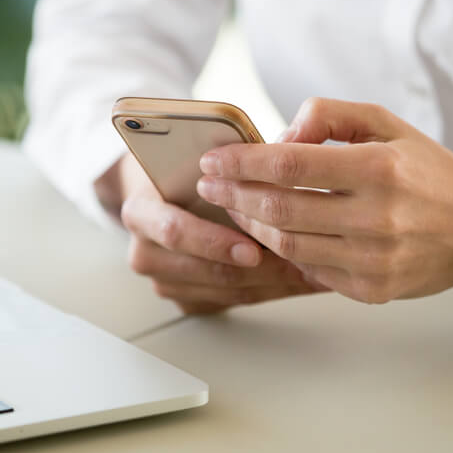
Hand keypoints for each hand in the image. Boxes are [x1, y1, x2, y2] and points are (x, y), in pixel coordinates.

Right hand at [114, 154, 321, 313]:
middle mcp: (146, 251)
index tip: (253, 247)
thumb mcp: (197, 155)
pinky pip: (231, 302)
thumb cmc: (184, 171)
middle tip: (302, 262)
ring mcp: (164, 280)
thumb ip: (234, 156)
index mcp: (141, 211)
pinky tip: (296, 280)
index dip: (215, 241)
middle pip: (207, 270)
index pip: (174, 231)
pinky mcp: (184, 300)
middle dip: (261, 269)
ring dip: (273, 283)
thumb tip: (288, 150)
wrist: (162, 195)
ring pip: (226, 292)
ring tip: (312, 270)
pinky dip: (268, 291)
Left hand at [196, 97, 452, 303]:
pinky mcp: (371, 290)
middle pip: (279, 210)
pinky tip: (268, 232)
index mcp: (381, 169)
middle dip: (233, 194)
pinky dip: (282, 251)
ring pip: (287, 245)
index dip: (242, 163)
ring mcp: (374, 260)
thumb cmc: (425, 170)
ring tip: (233, 204)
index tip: (214, 159)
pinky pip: (309, 270)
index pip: (289, 166)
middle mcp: (378, 218)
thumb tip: (279, 138)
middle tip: (210, 183)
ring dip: (249, 225)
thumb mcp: (385, 123)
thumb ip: (328, 115)